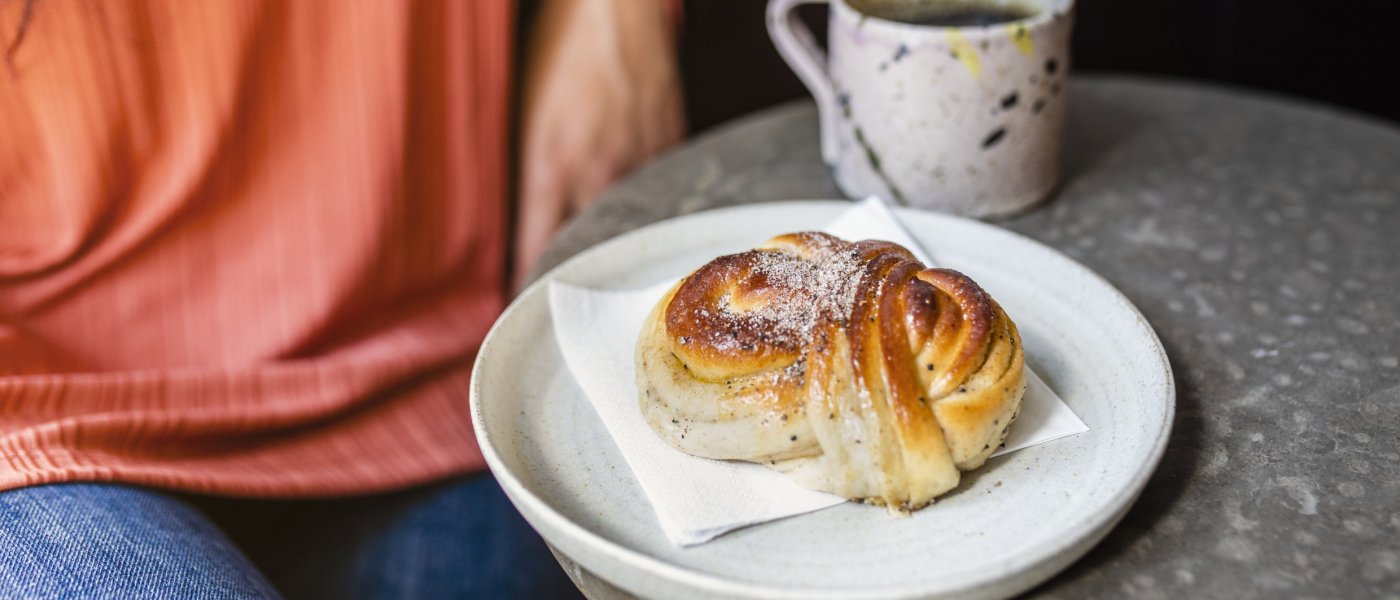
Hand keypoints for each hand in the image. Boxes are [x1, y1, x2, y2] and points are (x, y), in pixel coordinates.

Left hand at [514, 0, 685, 289]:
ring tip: (603, 244)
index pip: (534, 248)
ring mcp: (639, 166)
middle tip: (561, 285)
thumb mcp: (521, 113)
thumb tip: (514, 217)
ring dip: (609, 236)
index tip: (519, 303)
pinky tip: (632, 196)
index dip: (525, 281)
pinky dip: (639, 202)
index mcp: (550, 166)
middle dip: (571, 268)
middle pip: (583, 248)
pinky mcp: (668, 152)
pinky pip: (652, 194)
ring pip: (624, 224)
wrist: (618, 10)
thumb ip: (520, 170)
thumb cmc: (561, 47)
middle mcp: (597, 175)